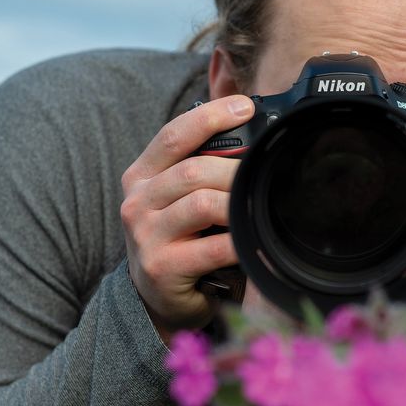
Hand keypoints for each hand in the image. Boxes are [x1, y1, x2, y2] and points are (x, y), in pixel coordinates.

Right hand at [120, 95, 254, 342]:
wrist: (158, 298)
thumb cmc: (181, 241)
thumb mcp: (179, 200)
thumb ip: (201, 170)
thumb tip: (252, 135)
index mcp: (142, 176)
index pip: (173, 135)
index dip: (210, 116)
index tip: (246, 107)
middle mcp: (137, 202)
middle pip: (193, 171)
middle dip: (237, 170)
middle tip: (267, 172)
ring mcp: (145, 235)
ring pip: (203, 204)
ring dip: (239, 204)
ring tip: (262, 205)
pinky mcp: (161, 267)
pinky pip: (212, 247)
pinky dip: (240, 241)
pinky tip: (255, 240)